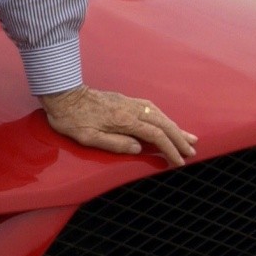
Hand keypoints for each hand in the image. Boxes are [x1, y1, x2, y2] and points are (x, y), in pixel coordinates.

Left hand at [39, 86, 198, 166]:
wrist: (62, 94)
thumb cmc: (71, 119)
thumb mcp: (88, 137)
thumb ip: (115, 143)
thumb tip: (139, 148)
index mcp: (123, 120)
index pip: (155, 136)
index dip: (169, 149)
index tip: (179, 161)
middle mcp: (130, 108)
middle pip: (163, 123)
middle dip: (179, 138)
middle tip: (192, 151)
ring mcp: (128, 102)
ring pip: (159, 114)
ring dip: (175, 127)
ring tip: (189, 137)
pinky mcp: (124, 100)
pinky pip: (151, 108)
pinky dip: (164, 117)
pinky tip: (167, 122)